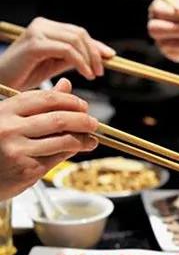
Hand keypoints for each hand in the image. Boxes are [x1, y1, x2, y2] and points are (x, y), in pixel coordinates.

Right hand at [0, 17, 114, 89]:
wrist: (1, 81)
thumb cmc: (25, 73)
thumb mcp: (56, 63)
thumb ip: (75, 57)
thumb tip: (101, 56)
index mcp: (47, 27)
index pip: (79, 32)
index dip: (97, 45)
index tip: (110, 56)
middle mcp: (42, 25)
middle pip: (80, 34)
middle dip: (95, 52)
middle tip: (101, 70)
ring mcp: (37, 32)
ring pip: (75, 40)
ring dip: (89, 59)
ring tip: (93, 74)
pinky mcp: (35, 45)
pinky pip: (67, 50)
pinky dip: (80, 62)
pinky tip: (85, 74)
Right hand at [0, 78, 98, 199]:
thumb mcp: (12, 117)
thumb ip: (39, 103)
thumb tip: (66, 84)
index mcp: (6, 111)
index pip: (47, 99)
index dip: (71, 101)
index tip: (83, 106)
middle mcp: (9, 129)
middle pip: (59, 120)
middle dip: (83, 121)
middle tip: (93, 123)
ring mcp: (17, 150)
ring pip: (64, 141)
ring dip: (83, 139)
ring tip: (90, 139)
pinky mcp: (26, 170)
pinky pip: (58, 158)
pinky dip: (72, 152)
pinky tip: (77, 150)